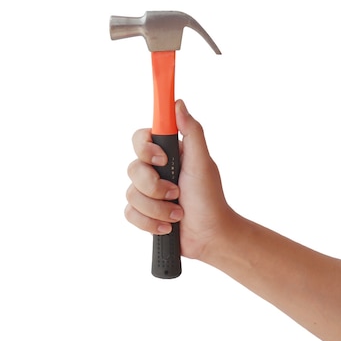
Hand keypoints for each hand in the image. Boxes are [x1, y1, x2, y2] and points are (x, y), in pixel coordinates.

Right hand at [124, 100, 235, 259]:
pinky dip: (150, 222)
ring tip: (177, 214)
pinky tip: (167, 226)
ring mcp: (146, 192)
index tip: (162, 159)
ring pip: (131, 194)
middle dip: (154, 186)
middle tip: (176, 192)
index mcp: (167, 153)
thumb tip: (178, 103)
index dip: (146, 149)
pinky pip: (129, 213)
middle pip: (132, 168)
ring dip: (157, 208)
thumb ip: (191, 131)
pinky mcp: (142, 213)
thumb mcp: (203, 162)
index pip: (140, 138)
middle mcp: (154, 170)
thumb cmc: (210, 199)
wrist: (210, 237)